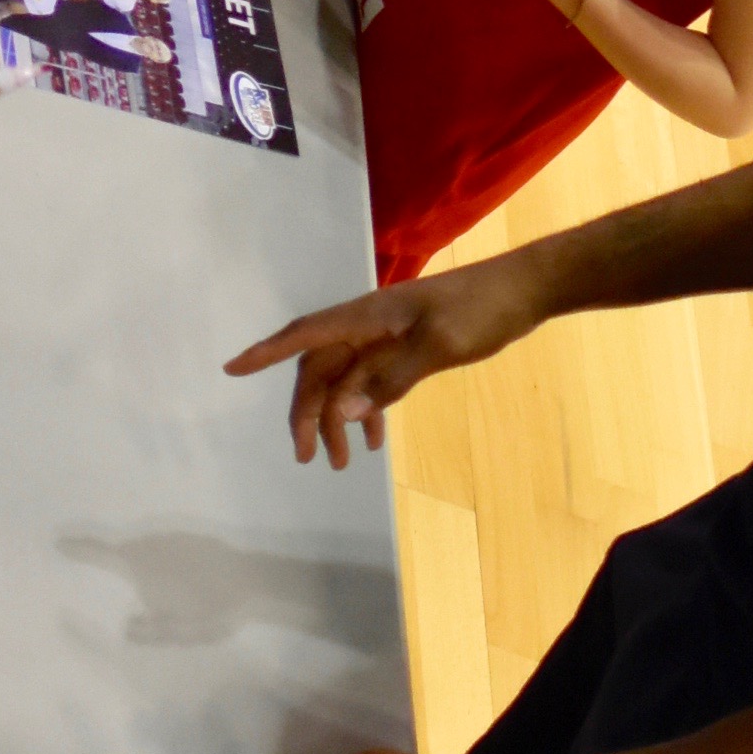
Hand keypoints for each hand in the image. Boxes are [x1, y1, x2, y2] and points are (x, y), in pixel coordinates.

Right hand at [224, 247, 546, 466]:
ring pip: (344, 379)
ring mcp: (387, 336)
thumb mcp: (437, 343)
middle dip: (307, 411)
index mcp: (367, 315)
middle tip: (307, 457)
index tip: (232, 369)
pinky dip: (366, 409)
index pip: (305, 335)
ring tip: (341, 460)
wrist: (520, 292)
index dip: (266, 352)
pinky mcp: (407, 348)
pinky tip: (372, 439)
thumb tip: (343, 412)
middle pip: (320, 367)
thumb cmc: (478, 310)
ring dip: (337, 416)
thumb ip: (390, 377)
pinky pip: (371, 381)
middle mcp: (368, 325)